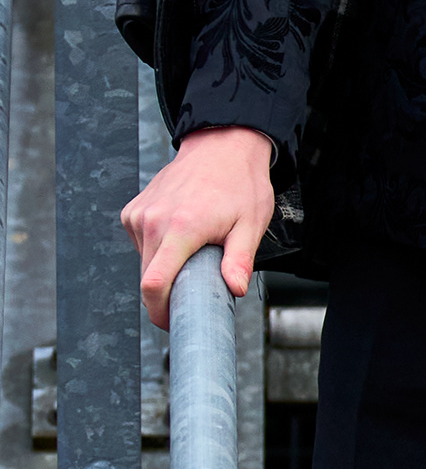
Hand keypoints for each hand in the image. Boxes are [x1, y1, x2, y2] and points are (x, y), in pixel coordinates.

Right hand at [121, 125, 275, 325]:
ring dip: (164, 269)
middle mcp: (153, 221)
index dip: (160, 311)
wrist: (221, 146)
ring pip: (144, 262)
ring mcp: (140, 215)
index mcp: (181, 227)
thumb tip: (234, 289)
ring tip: (194, 253)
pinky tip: (180, 236)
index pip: (154, 283)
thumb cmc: (240, 183)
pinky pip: (141, 245)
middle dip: (166, 294)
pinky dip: (158, 250)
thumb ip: (239, 260)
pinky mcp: (133, 211)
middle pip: (147, 278)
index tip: (173, 322)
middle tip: (196, 291)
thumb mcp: (250, 224)